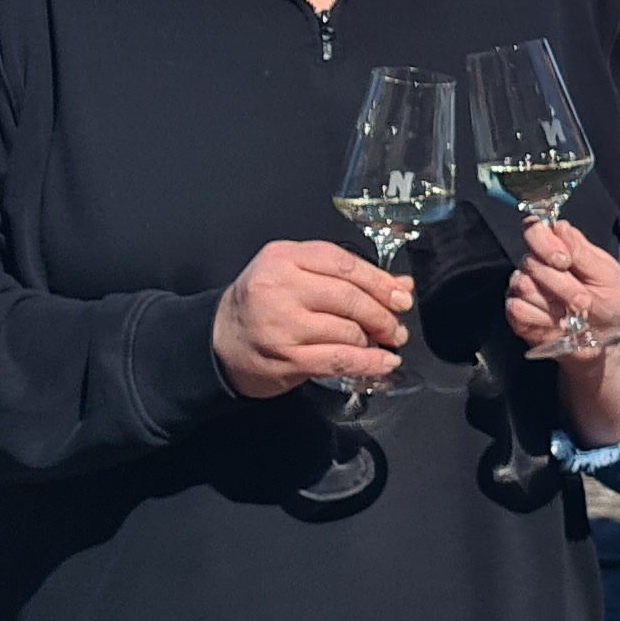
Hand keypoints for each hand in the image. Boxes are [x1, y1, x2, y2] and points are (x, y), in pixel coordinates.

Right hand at [212, 241, 412, 397]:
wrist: (218, 343)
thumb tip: (401, 284)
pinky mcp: (287, 357)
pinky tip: (382, 363)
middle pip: (350, 297)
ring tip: (386, 342)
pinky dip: (368, 362)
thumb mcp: (295, 276)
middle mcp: (280, 287)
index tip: (401, 295)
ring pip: (348, 330)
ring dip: (376, 339)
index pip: (345, 264)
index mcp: (284, 257)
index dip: (380, 281)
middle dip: (383, 313)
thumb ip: (345, 276)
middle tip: (397, 324)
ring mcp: (282, 324)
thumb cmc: (261, 306)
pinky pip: (340, 359)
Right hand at [505, 220, 619, 361]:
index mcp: (561, 248)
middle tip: (583, 300)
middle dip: (560, 283)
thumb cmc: (612, 303)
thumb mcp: (606, 274)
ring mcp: (526, 289)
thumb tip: (558, 226)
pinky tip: (558, 324)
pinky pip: (517, 308)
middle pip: (531, 262)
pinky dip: (541, 318)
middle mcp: (538, 265)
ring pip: (523, 285)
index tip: (565, 261)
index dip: (545, 243)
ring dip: (553, 303)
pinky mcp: (519, 313)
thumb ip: (580, 251)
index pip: (535, 229)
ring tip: (574, 314)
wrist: (611, 341)